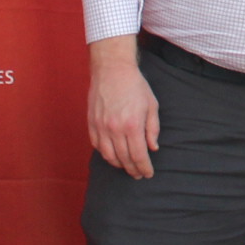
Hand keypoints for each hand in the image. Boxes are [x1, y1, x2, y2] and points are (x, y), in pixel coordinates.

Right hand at [87, 36, 159, 178]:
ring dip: (119, 165)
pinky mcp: (91, 123)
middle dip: (133, 169)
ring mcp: (101, 127)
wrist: (112, 70)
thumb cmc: (135, 86)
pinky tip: (113, 155)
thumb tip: (152, 148)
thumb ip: (152, 129)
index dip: (144, 168)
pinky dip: (105, 154)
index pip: (139, 156)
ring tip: (127, 167)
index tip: (148, 174)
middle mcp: (115, 129)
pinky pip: (97, 146)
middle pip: (124, 159)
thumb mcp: (152, 105)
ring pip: (109, 156)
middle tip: (138, 174)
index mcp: (132, 125)